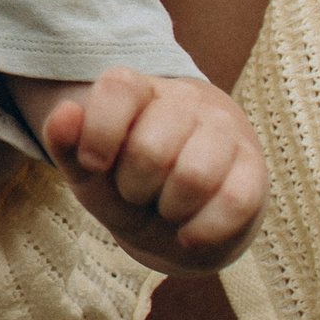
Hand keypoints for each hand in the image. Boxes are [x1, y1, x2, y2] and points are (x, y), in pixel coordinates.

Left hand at [36, 68, 265, 275]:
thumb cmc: (125, 185)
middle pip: (151, 148)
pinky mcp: (254, 167)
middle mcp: (185, 100)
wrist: (179, 220)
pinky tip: (188, 233)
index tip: (95, 164)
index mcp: (138, 89)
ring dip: (169, 208)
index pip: (120, 86)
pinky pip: (235, 202)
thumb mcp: (88, 172)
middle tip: (136, 191)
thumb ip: (65, 143)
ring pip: (195, 176)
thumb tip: (65, 109)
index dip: (100, 131)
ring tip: (164, 207)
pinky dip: (203, 230)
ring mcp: (225, 130)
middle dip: (133, 186)